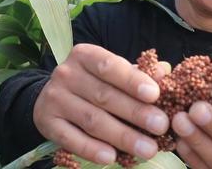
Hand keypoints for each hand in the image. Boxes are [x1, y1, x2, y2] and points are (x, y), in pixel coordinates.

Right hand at [33, 44, 170, 164]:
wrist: (52, 96)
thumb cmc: (94, 82)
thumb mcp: (114, 72)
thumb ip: (138, 73)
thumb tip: (164, 71)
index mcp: (85, 55)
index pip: (109, 66)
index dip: (132, 80)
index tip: (155, 95)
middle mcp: (66, 74)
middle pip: (104, 96)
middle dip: (135, 113)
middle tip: (161, 126)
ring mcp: (54, 98)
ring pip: (91, 120)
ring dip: (122, 137)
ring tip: (148, 149)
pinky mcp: (47, 123)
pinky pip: (71, 139)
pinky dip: (91, 149)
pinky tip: (112, 157)